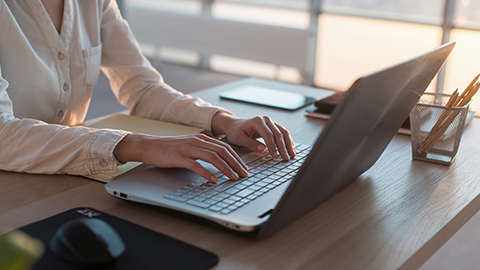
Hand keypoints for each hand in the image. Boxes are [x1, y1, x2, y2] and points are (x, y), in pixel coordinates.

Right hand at [113, 133, 247, 182]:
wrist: (149, 146)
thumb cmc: (169, 149)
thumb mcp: (190, 146)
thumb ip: (203, 151)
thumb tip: (219, 162)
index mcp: (201, 138)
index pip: (225, 147)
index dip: (237, 158)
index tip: (244, 168)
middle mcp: (197, 141)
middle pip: (222, 151)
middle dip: (235, 164)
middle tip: (243, 175)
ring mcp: (188, 148)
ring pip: (213, 157)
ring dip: (225, 168)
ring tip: (233, 178)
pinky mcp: (178, 157)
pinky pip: (196, 165)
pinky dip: (207, 173)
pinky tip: (214, 180)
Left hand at [212, 112, 295, 160]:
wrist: (234, 125)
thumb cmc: (236, 131)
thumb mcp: (239, 138)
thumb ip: (250, 144)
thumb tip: (263, 149)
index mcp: (257, 121)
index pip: (268, 134)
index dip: (273, 146)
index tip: (275, 156)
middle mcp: (266, 119)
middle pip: (278, 134)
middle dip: (283, 147)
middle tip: (285, 158)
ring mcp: (271, 122)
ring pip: (284, 132)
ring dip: (289, 144)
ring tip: (292, 155)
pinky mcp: (273, 126)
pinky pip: (283, 133)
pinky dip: (288, 142)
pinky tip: (291, 149)